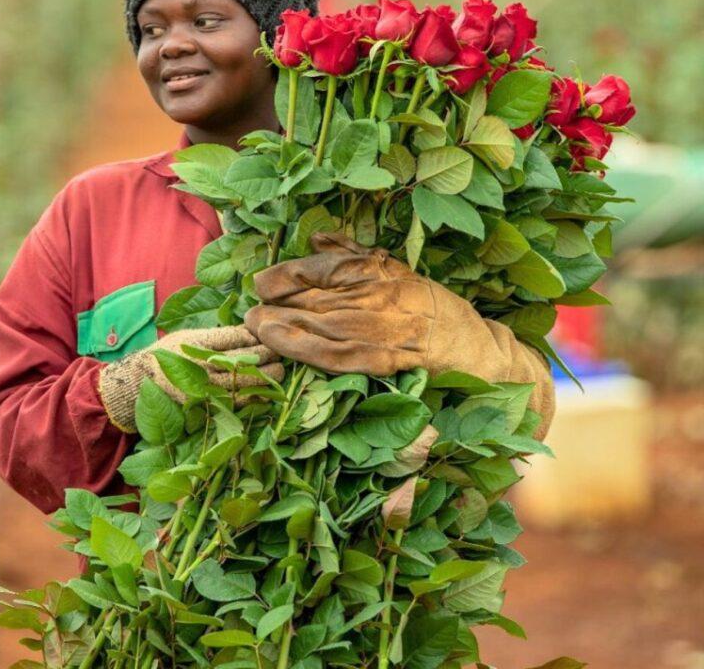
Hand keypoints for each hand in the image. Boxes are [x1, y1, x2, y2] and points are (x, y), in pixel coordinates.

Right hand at [99, 325, 283, 432]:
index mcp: (197, 344)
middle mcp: (201, 366)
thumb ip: (218, 335)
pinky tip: (267, 392)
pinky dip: (255, 397)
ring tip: (280, 370)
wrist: (141, 382)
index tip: (268, 333)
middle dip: (266, 355)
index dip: (255, 336)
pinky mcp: (206, 405)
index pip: (233, 338)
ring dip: (266, 377)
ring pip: (243, 382)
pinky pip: (236, 403)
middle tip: (282, 351)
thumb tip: (251, 330)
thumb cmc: (169, 353)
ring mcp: (204, 388)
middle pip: (242, 360)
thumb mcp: (190, 336)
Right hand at [245, 232, 553, 437]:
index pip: (336, 347)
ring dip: (301, 277)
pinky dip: (342, 249)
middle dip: (287, 310)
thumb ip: (412, 459)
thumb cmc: (466, 402)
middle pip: (332, 311)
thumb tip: (387, 512)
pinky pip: (368, 256)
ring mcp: (405, 290)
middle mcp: (399, 319)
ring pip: (344, 279)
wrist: (502, 362)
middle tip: (251, 312)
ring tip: (265, 280)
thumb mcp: (442, 431)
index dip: (295, 340)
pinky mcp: (410, 273)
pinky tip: (316, 241)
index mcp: (402, 358)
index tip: (263, 333)